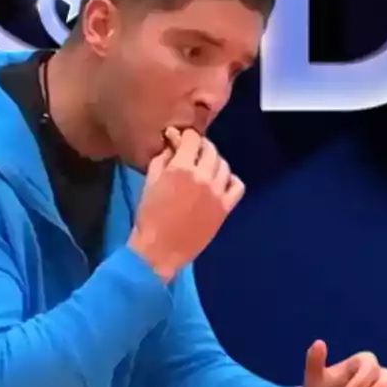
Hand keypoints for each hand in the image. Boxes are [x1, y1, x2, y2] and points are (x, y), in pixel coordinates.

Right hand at [127, 128, 244, 282]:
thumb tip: (173, 144)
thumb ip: (162, 158)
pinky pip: (237, 186)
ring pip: (224, 165)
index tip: (181, 140)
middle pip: (211, 150)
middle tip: (193, 154)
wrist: (158, 250)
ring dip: (215, 162)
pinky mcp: (225, 208)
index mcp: (181, 168)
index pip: (193, 138)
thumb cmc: (148, 216)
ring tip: (206, 168)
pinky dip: (231, 180)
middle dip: (201, 147)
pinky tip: (220, 183)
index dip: (187, 136)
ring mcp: (216, 192)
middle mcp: (202, 176)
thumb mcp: (149, 181)